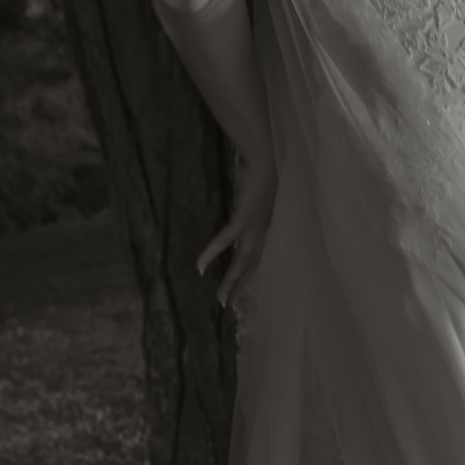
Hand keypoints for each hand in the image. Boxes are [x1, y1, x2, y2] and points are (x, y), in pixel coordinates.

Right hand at [198, 156, 278, 310]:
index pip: (256, 259)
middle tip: (228, 307)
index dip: (248, 277)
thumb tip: (240, 208)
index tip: (238, 293)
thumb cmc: (258, 172)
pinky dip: (212, 253)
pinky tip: (199, 265)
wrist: (265, 157)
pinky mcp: (244, 217)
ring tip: (220, 298)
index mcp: (264, 227)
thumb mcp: (253, 196)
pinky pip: (226, 240)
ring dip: (231, 281)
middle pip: (251, 267)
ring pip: (242, 261)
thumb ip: (247, 207)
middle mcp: (262, 231)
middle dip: (240, 287)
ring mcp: (255, 226)